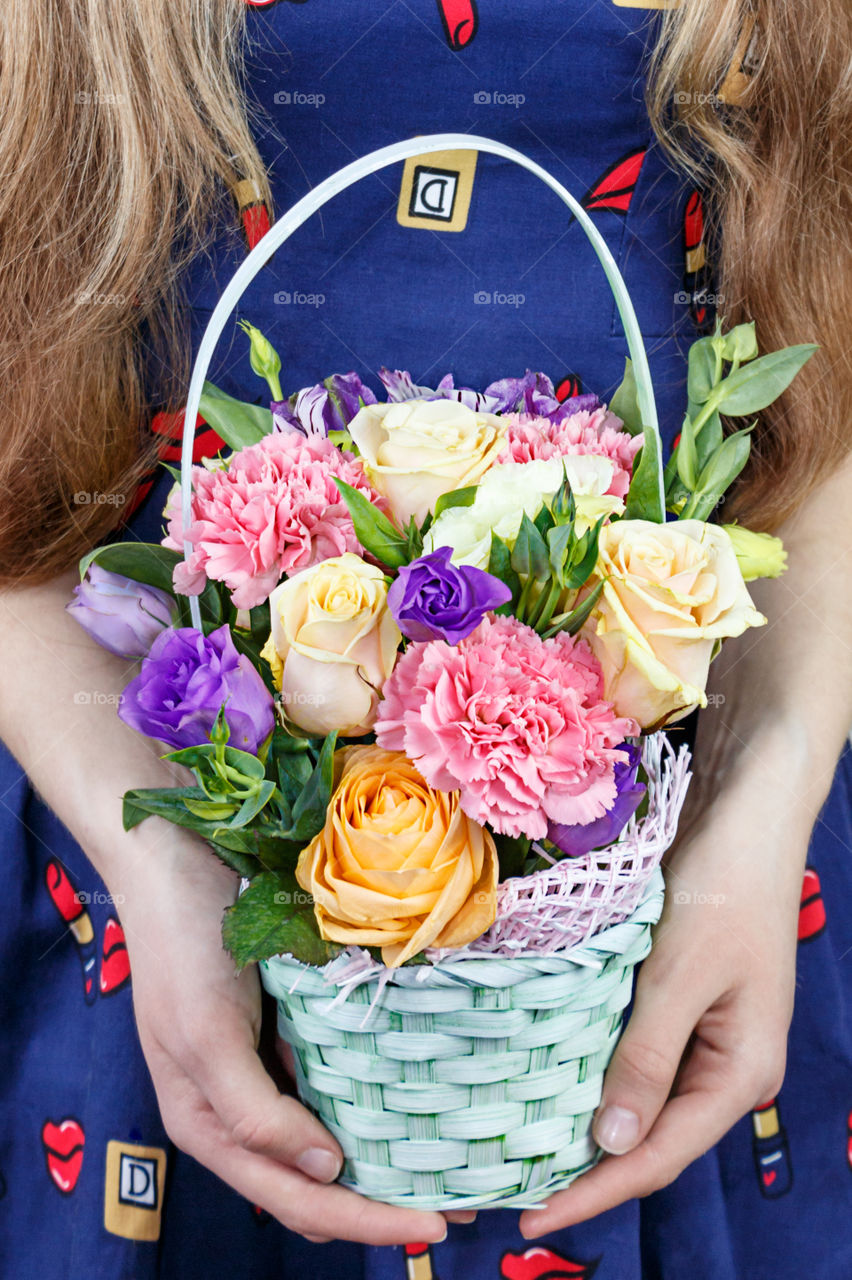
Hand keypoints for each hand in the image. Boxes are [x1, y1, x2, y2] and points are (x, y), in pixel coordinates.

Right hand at [114, 831, 450, 1244]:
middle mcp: (238, 1105)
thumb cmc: (181, 948)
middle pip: (317, 1181)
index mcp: (209, 1124)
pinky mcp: (282, 1025)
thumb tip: (323, 1171)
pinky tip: (413, 1094)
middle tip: (456, 1204)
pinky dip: (368, 1096)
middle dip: (381, 1202)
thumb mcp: (204, 1038)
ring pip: (327, 1134)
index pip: (297, 1199)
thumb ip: (254, 1114)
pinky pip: (332, 1077)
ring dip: (379, 1155)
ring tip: (445, 1162)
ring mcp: (262, 1065)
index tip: (431, 1226)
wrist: (172, 856)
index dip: (364, 1221)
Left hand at [519, 779, 807, 1237]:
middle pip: (649, 1134)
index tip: (532, 1218)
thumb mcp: (681, 976)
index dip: (596, 1192)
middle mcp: (724, 1062)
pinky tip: (550, 1078)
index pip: (659, 1154)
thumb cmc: (725, 888)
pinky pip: (632, 1051)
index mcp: (741, 1071)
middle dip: (587, 1167)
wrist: (745, 813)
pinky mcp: (677, 997)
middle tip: (515, 1189)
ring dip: (587, 1121)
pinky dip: (593, 1070)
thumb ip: (648, 1058)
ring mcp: (702, 1030)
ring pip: (637, 1095)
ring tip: (523, 1148)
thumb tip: (611, 1144)